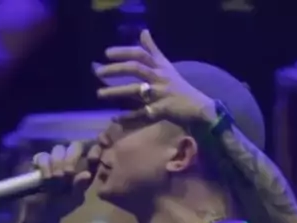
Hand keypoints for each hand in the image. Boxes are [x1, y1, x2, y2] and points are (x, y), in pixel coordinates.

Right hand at [24, 140, 100, 221]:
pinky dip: (45, 166)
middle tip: (68, 173)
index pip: (93, 150)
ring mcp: (55, 158)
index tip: (92, 159)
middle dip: (72, 158)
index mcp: (85, 168)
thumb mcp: (74, 199)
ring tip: (57, 179)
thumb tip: (86, 174)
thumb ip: (80, 187)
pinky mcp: (41, 160)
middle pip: (75, 146)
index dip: (94, 151)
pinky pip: (43, 156)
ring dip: (58, 163)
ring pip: (59, 149)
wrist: (42, 211)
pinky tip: (47, 178)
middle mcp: (71, 159)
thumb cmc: (62, 205)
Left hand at [93, 30, 215, 126]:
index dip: (123, 51)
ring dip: (116, 91)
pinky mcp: (162, 111)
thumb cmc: (179, 87)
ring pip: (136, 90)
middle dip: (116, 69)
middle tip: (98, 71)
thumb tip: (143, 31)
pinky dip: (128, 117)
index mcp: (160, 66)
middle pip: (136, 68)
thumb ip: (153, 49)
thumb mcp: (166, 65)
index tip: (106, 53)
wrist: (199, 108)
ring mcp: (161, 94)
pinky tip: (115, 118)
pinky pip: (141, 114)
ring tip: (99, 93)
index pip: (140, 54)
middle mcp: (160, 77)